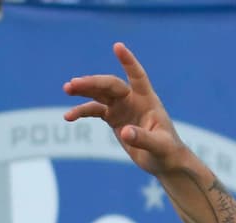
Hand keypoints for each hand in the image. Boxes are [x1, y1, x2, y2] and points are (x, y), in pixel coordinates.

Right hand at [63, 42, 185, 175]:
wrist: (164, 162)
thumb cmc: (168, 152)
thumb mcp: (159, 147)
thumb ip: (144, 138)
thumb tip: (125, 132)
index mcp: (148, 101)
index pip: (137, 77)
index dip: (128, 62)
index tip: (118, 46)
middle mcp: (133, 100)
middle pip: (110, 85)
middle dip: (92, 83)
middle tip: (74, 84)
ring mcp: (121, 108)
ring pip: (99, 93)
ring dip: (83, 90)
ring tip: (67, 89)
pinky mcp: (113, 118)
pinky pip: (93, 110)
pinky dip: (81, 112)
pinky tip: (68, 117)